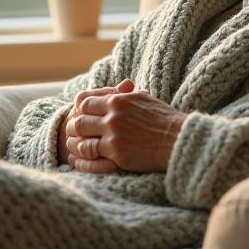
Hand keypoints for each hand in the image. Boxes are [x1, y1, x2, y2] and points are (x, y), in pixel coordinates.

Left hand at [65, 80, 186, 173]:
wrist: (177, 139)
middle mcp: (113, 115)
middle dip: (72, 127)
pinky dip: (81, 158)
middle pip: (79, 120)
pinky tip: (77, 161)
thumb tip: (119, 88)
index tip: (79, 116)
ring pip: (81, 138)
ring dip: (74, 143)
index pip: (85, 101)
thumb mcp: (144, 98)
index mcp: (118, 100)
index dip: (79, 110)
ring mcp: (113, 135)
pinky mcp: (116, 153)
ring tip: (73, 147)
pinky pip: (90, 155)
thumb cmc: (164, 119)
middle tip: (71, 133)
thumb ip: (126, 94)